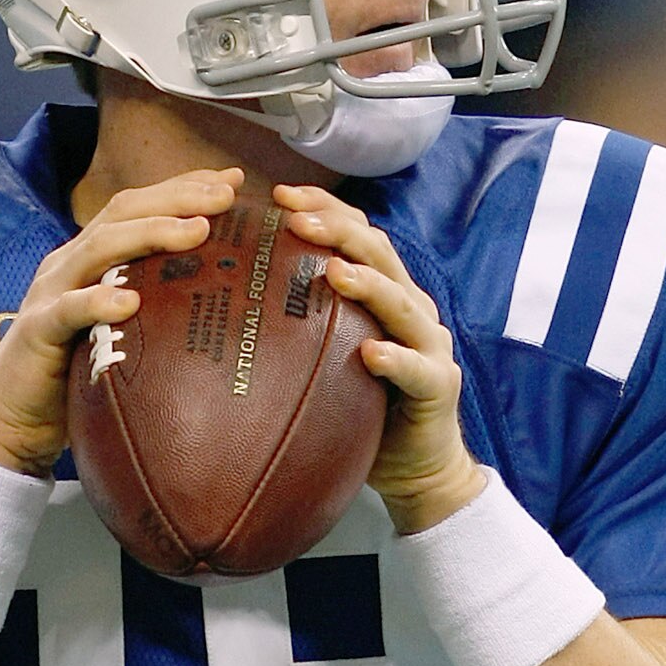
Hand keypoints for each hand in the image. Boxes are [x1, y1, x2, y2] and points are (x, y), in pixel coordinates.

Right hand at [0, 169, 243, 477]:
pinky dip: (97, 301)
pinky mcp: (37, 331)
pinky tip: (130, 301)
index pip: (138, 207)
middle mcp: (70, 263)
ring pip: (100, 247)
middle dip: (176, 198)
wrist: (12, 420)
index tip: (232, 180)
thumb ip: (153, 307)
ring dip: (150, 233)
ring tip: (196, 232)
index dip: (182, 188)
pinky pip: (67, 310)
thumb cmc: (75, 376)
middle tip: (225, 195)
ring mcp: (50, 292)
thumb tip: (217, 300)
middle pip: (123, 212)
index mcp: (90, 257)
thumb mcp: (120, 330)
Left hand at [273, 184, 486, 535]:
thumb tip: (226, 308)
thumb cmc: (365, 412)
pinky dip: (395, 359)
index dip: (324, 209)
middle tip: (296, 218)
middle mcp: (412, 309)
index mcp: (386, 294)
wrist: (418, 470)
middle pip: (379, 254)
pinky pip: (416, 369)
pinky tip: (370, 354)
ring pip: (402, 303)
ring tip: (334, 271)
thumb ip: (299, 330)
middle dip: (338, 230)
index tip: (278, 195)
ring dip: (368, 284)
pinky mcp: (439, 386)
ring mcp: (430, 345)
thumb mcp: (327, 361)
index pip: (358, 236)